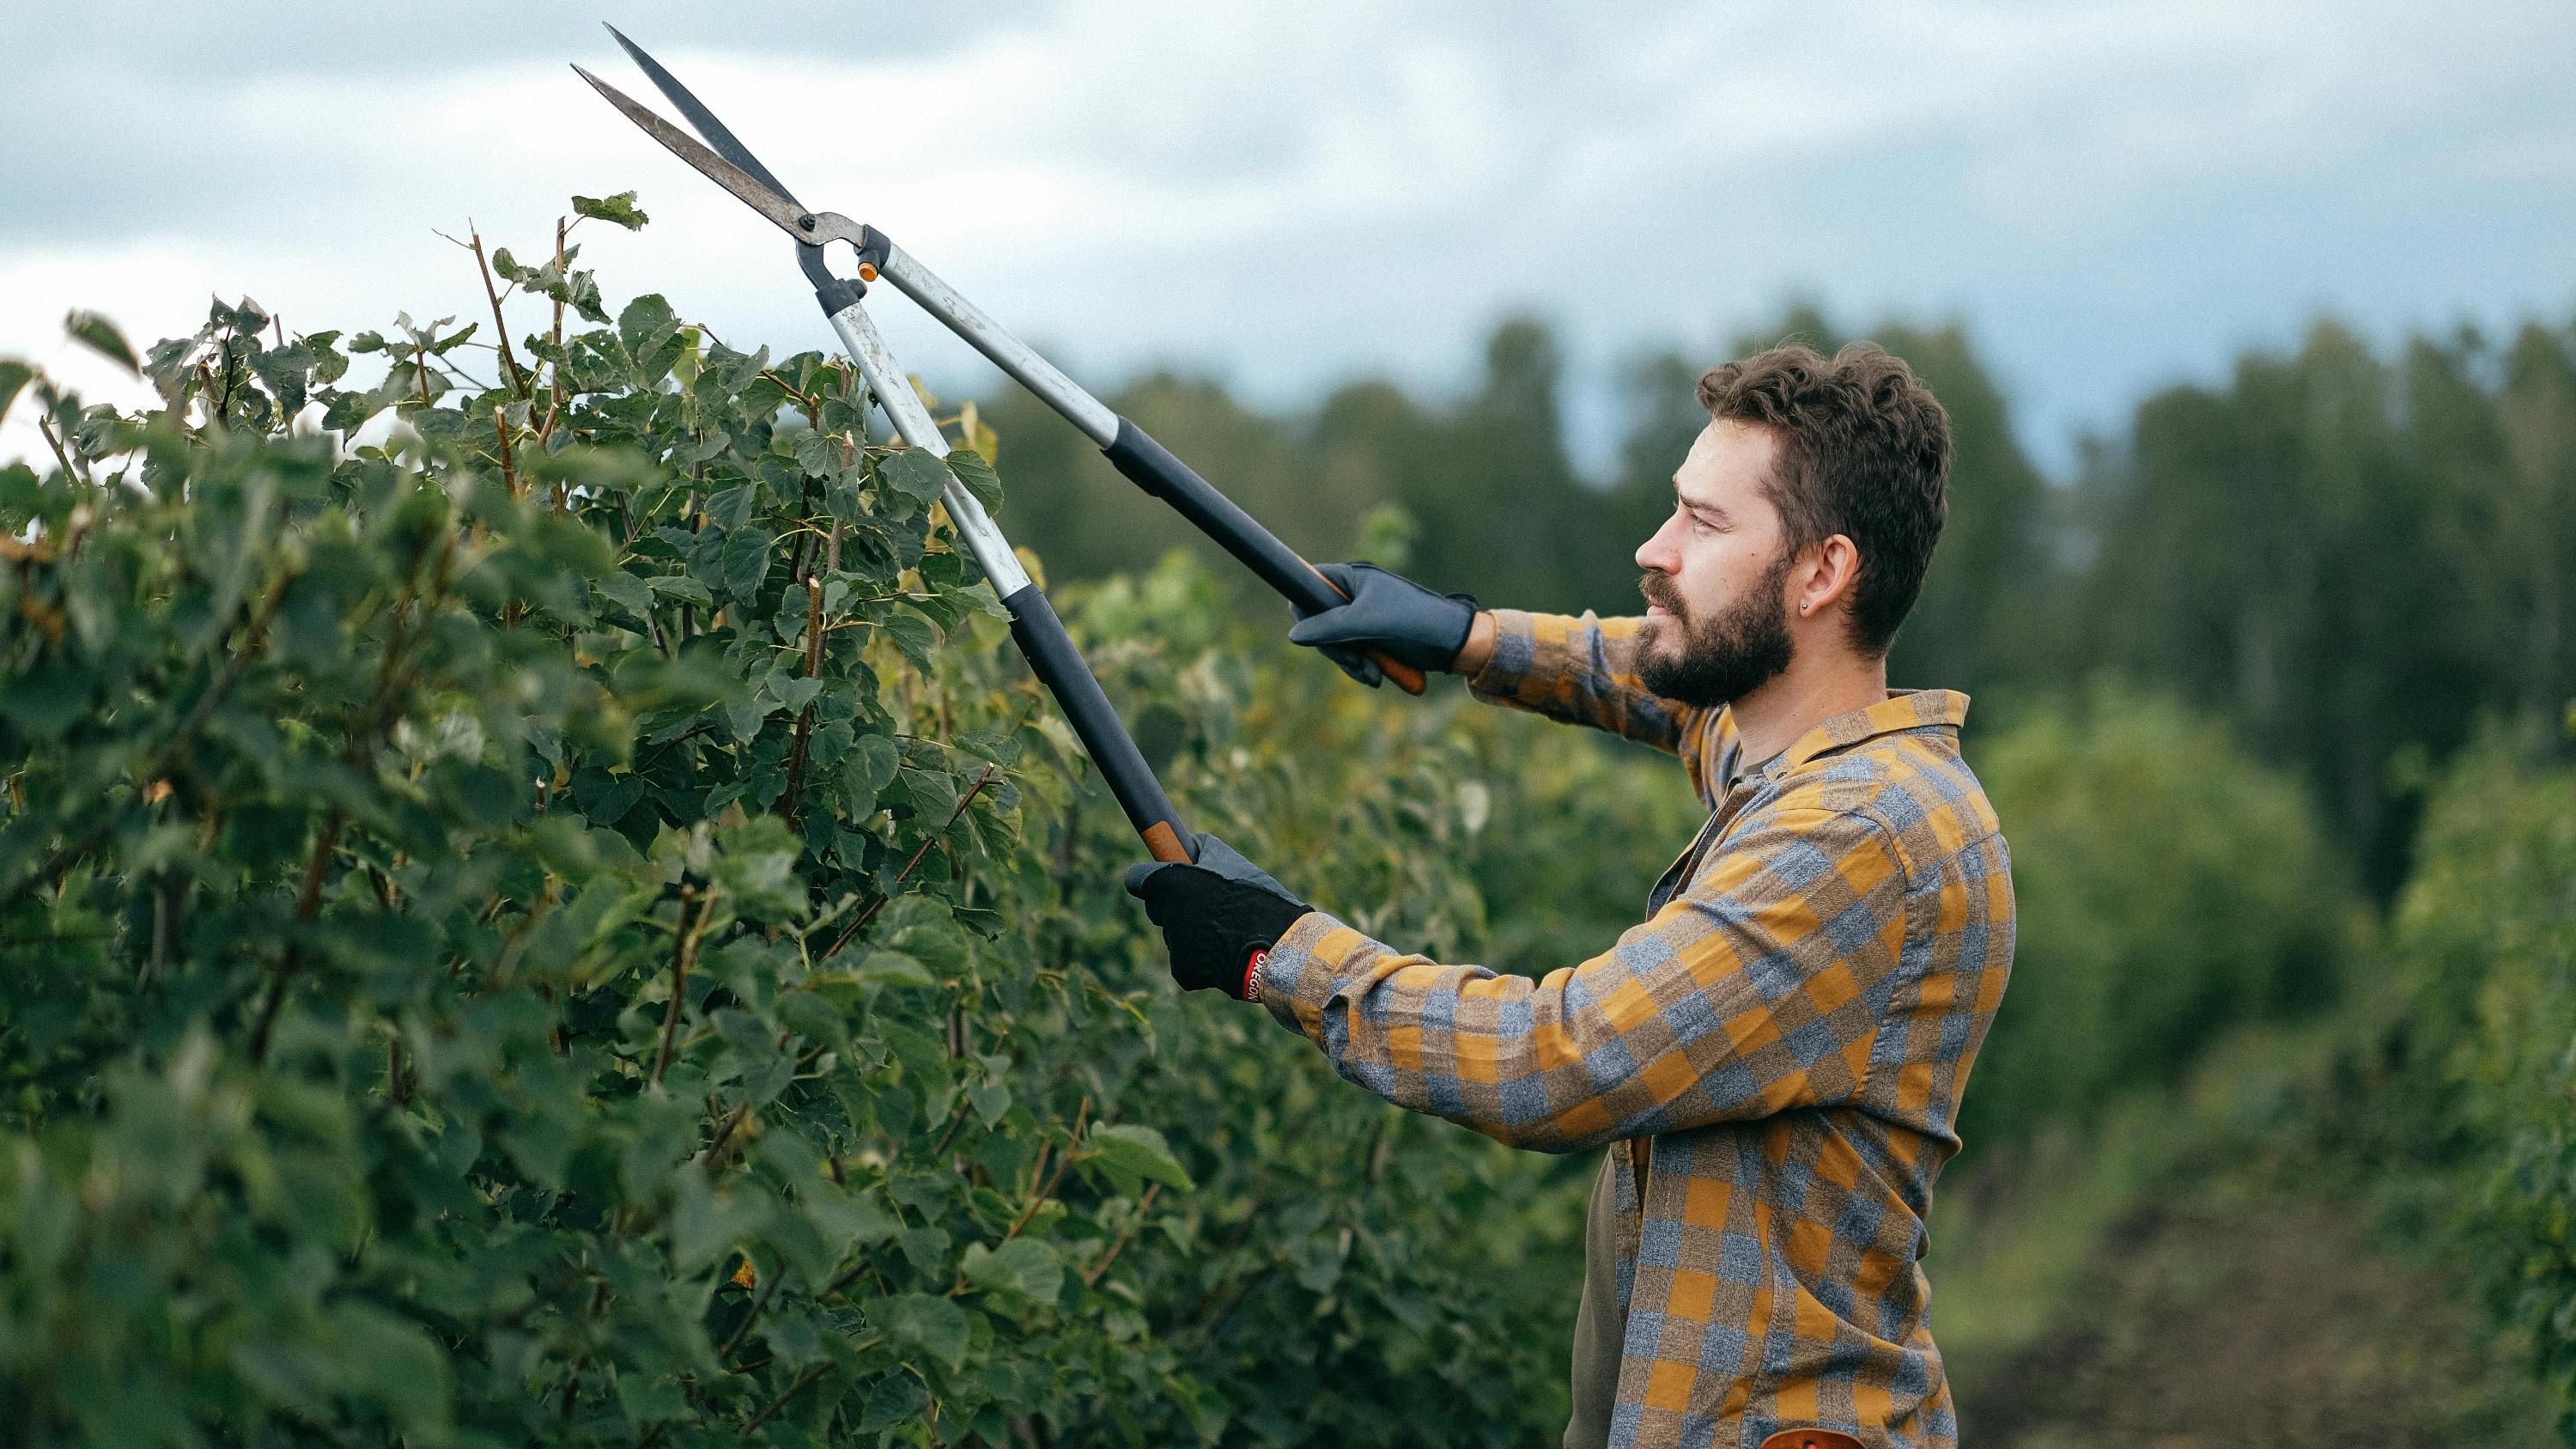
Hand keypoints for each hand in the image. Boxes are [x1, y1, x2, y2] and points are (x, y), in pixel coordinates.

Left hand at [1122, 834, 1310, 999]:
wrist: (1276, 948)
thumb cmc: (1258, 901)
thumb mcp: (1233, 863)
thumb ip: (1204, 851)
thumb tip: (1189, 846)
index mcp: (1169, 883)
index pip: (1138, 879)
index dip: (1152, 878)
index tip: (1163, 878)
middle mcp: (1165, 914)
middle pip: (1161, 909)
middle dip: (1179, 907)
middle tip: (1211, 907)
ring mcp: (1173, 946)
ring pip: (1178, 937)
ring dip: (1197, 934)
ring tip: (1230, 931)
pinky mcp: (1183, 972)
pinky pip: (1188, 962)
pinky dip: (1204, 960)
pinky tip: (1227, 952)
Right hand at [1289, 562, 1477, 686]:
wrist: (1456, 642)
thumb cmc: (1414, 622)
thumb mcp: (1367, 623)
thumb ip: (1328, 627)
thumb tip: (1294, 635)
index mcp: (1355, 577)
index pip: (1312, 582)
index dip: (1306, 606)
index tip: (1310, 630)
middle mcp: (1357, 594)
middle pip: (1321, 620)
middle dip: (1335, 647)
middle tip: (1353, 661)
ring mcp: (1366, 616)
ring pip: (1338, 642)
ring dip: (1351, 662)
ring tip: (1372, 675)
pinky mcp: (1376, 637)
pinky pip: (1355, 653)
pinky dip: (1363, 667)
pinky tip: (1377, 677)